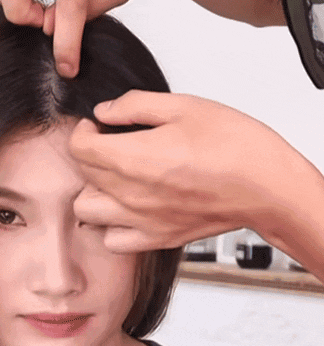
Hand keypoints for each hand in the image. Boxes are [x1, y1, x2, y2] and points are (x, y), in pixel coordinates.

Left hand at [69, 90, 297, 252]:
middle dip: (91, 155)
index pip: (78, 148)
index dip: (83, 131)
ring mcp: (142, 221)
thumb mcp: (184, 106)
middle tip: (113, 144)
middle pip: (82, 176)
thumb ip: (135, 106)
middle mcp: (131, 194)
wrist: (267, 187)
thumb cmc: (235, 146)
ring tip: (117, 177)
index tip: (97, 126)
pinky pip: (113, 240)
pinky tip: (129, 207)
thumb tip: (105, 111)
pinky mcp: (158, 238)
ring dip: (95, 190)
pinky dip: (112, 225)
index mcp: (133, 158)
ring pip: (88, 210)